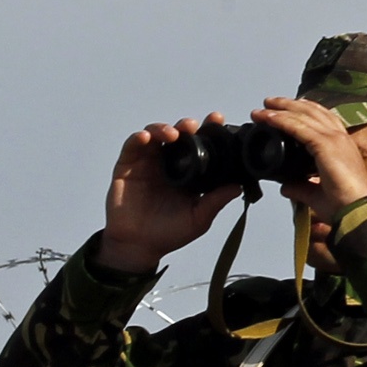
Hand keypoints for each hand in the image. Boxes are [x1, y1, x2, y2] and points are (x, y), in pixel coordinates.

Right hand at [95, 116, 245, 275]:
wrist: (137, 247)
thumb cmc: (169, 233)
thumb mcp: (198, 218)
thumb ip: (216, 202)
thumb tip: (240, 186)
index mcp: (188, 171)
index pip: (200, 144)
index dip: (209, 130)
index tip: (217, 119)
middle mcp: (169, 162)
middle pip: (178, 134)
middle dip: (186, 125)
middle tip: (193, 126)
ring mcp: (147, 162)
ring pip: (155, 134)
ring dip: (164, 128)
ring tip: (173, 134)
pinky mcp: (127, 166)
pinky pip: (132, 146)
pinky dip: (139, 138)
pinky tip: (146, 138)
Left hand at [253, 95, 366, 217]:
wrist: (357, 211)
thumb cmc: (343, 205)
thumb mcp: (316, 193)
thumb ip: (300, 187)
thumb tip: (285, 186)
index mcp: (342, 145)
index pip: (322, 119)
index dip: (304, 111)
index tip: (287, 108)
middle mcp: (339, 137)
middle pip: (312, 111)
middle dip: (290, 104)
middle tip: (270, 101)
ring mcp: (334, 139)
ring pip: (303, 115)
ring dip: (282, 108)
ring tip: (264, 105)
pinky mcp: (325, 144)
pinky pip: (298, 127)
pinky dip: (282, 120)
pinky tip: (269, 117)